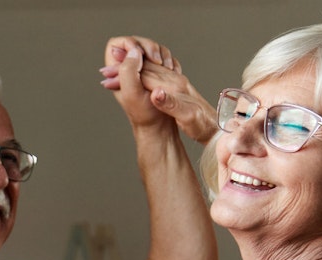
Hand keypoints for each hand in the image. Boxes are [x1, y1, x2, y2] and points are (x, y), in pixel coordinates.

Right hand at [99, 36, 216, 143]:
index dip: (125, 76)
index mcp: (174, 87)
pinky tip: (135, 75)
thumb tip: (155, 93)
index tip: (107, 79)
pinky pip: (157, 76)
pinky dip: (142, 74)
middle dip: (123, 69)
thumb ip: (171, 104)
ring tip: (113, 70)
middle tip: (103, 73)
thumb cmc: (203, 126)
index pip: (144, 77)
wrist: (218, 127)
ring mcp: (177, 83)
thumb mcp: (188, 117)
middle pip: (145, 70)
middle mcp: (175, 81)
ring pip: (149, 71)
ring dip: (130, 70)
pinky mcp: (178, 87)